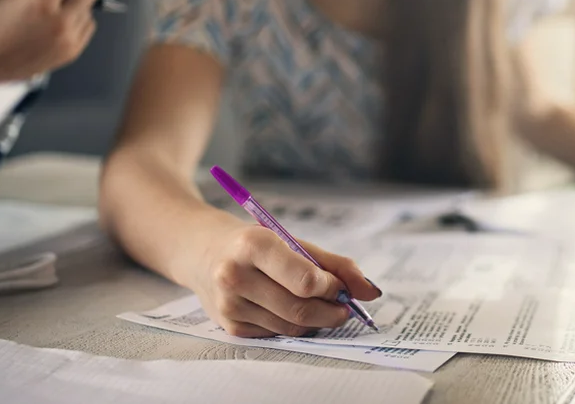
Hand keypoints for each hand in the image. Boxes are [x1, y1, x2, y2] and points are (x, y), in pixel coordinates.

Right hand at [192, 223, 380, 337]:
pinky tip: (291, 308)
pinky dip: (294, 324)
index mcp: (253, 246)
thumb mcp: (292, 241)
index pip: (304, 280)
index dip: (332, 288)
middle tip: (345, 307)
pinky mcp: (230, 326)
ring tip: (321, 306)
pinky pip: (276, 333)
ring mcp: (230, 305)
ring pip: (291, 325)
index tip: (341, 287)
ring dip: (316, 320)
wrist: (203, 253)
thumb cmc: (255, 244)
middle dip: (332, 311)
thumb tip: (371, 292)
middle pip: (300, 307)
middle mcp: (235, 276)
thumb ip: (334, 265)